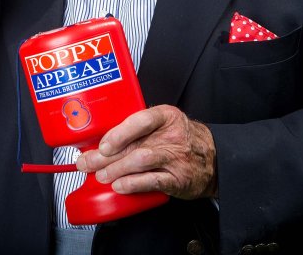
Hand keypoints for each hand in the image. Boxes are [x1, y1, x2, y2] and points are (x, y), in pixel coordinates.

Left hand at [75, 104, 216, 199]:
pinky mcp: (178, 179)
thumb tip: (100, 142)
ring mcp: (176, 158)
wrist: (214, 158)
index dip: (119, 133)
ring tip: (101, 175)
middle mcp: (172, 135)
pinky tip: (120, 186)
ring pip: (142, 161)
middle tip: (88, 163)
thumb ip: (138, 129)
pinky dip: (134, 184)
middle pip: (135, 145)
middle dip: (106, 156)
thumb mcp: (164, 125)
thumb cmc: (181, 140)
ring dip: (117, 169)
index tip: (103, 144)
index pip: (141, 120)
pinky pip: (153, 181)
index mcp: (166, 117)